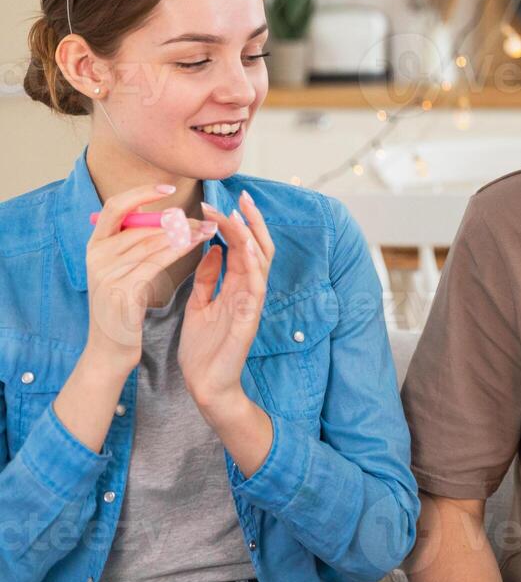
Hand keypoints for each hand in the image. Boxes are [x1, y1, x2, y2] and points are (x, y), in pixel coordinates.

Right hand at [84, 183, 216, 375]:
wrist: (111, 350)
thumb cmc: (125, 307)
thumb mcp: (125, 270)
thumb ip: (137, 244)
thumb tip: (168, 217)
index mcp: (95, 246)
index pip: (115, 207)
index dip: (141, 193)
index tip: (169, 187)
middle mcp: (96, 256)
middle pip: (143, 225)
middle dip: (179, 219)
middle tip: (208, 218)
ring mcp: (106, 273)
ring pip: (153, 240)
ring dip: (186, 232)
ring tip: (211, 228)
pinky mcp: (122, 290)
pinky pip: (156, 261)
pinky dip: (180, 249)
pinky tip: (198, 243)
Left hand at [180, 191, 273, 417]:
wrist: (205, 383)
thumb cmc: (203, 348)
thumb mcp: (200, 305)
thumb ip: (208, 279)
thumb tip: (212, 251)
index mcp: (237, 286)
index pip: (244, 247)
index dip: (238, 223)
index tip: (225, 202)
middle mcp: (249, 290)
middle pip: (258, 246)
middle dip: (250, 221)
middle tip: (240, 197)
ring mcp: (252, 302)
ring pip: (260, 259)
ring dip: (248, 234)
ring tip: (235, 213)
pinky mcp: (249, 316)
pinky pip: (256, 283)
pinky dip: (252, 262)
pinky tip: (243, 246)